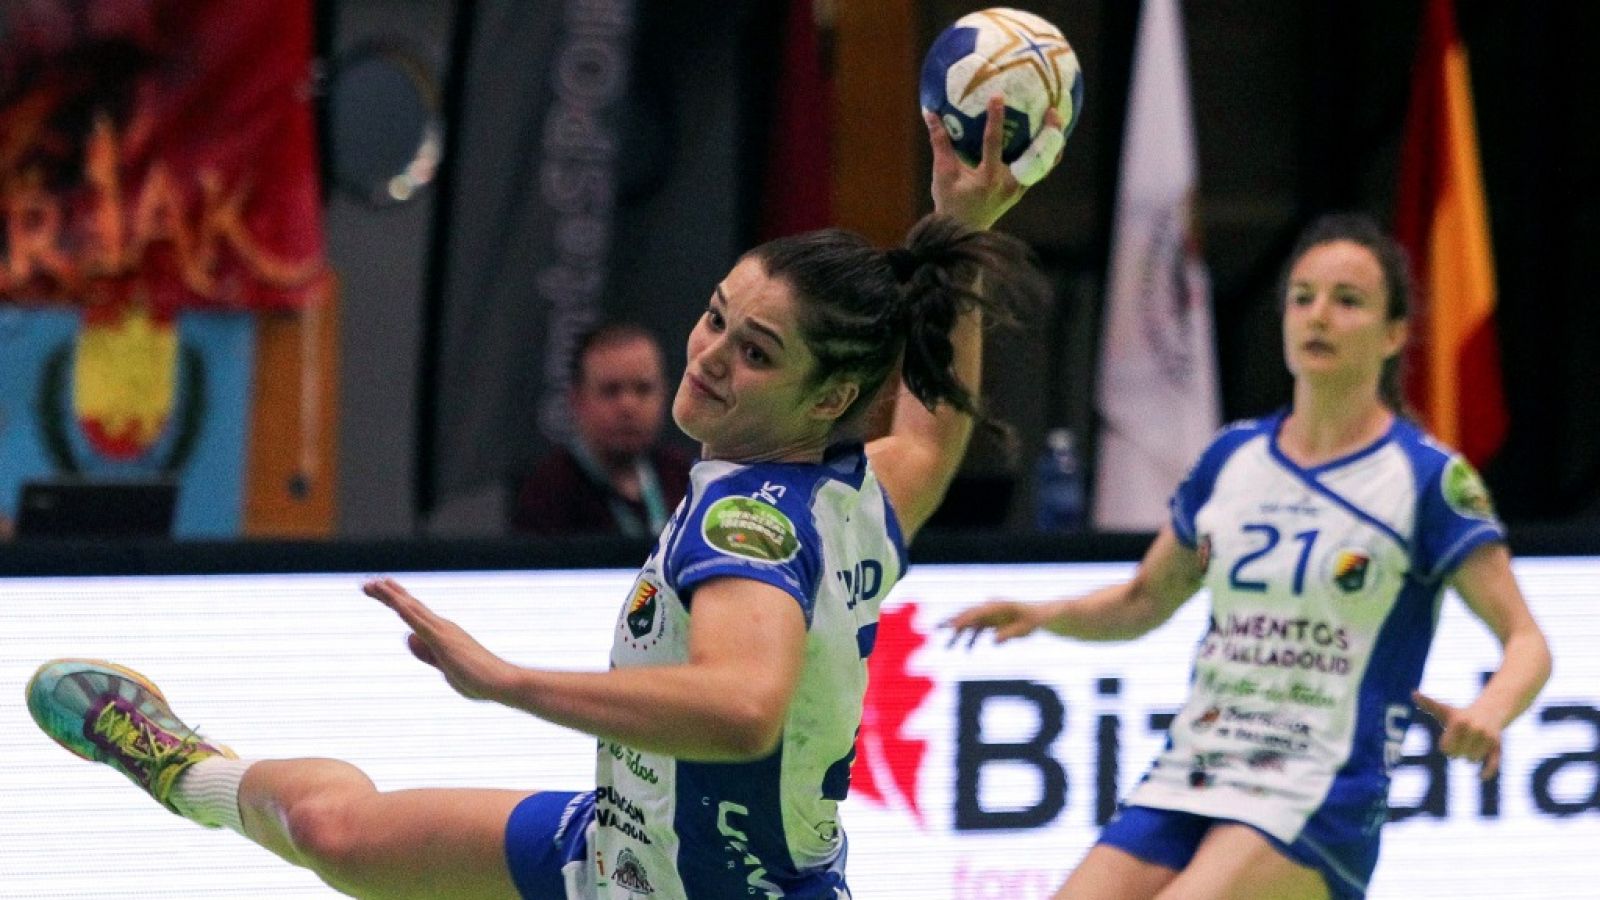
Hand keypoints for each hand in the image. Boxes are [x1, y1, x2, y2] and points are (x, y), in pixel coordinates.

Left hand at [364, 578, 519, 702]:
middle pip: (409, 606)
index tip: (380, 590)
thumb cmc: (478, 679)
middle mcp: (442, 626)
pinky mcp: (442, 640)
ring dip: (391, 596)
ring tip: (372, 584)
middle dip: (387, 594)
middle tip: (367, 583)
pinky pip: (419, 622)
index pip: (414, 614)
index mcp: (442, 633)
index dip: (396, 601)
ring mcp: (442, 631)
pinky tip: (393, 602)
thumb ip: (426, 653)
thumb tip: (409, 638)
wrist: (501, 682)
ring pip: (411, 609)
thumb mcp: (444, 667)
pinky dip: (405, 610)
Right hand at [926, 94, 1065, 230]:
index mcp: (987, 178)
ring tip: (1056, 121)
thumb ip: (940, 142)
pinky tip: (1048, 138)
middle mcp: (1008, 183)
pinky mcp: (1021, 191)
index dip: (995, 119)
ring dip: (1052, 143)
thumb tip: (930, 113)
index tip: (998, 97)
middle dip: (1047, 133)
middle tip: (1052, 110)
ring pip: (1043, 164)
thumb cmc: (950, 202)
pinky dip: (1046, 154)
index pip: (993, 143)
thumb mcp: (943, 172)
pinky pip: (1039, 170)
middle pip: (1035, 156)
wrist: (962, 232)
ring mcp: (1018, 189)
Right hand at [943, 599, 1042, 647]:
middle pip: (967, 615)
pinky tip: (967, 650)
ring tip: (947, 647)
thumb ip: (1008, 634)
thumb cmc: (1033, 620)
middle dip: (951, 623)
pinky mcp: (991, 621)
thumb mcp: (1023, 629)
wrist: (1040, 616)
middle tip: (935, 628)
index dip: (962, 620)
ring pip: (970, 623)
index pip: (976, 613)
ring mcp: (989, 614)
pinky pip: (977, 629)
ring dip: (958, 635)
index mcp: (997, 605)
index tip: (951, 628)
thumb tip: (994, 641)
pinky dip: (971, 639)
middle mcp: (990, 607)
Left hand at [1413, 690, 1505, 779]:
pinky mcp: (1498, 746)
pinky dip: (1487, 772)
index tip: (1449, 739)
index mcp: (1459, 722)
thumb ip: (1428, 704)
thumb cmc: (1460, 715)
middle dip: (1457, 752)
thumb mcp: (1444, 710)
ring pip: (1471, 760)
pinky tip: (1481, 776)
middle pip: (1458, 755)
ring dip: (1469, 756)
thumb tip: (1413, 693)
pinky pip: (1492, 764)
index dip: (1446, 747)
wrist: (1490, 711)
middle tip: (1463, 741)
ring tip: (1473, 743)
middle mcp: (1475, 729)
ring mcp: (1487, 738)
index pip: (1446, 749)